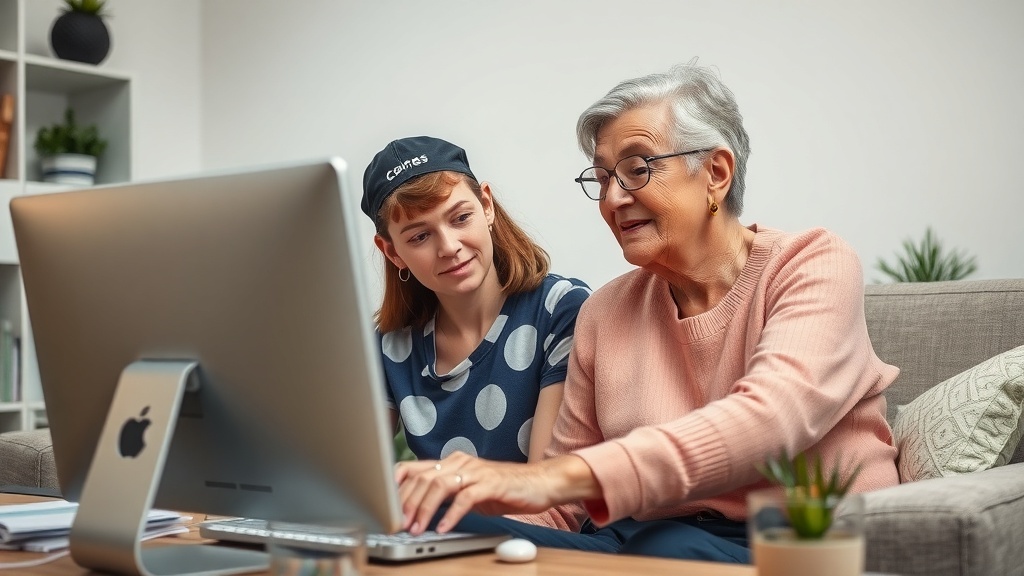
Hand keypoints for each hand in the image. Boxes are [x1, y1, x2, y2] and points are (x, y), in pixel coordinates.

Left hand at [395, 452, 596, 533]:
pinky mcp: (491, 484)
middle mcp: (459, 463)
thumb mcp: (467, 490)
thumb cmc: (503, 488)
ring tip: (417, 529)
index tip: (383, 505)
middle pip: (422, 478)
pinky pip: (465, 498)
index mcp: (450, 463)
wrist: (539, 483)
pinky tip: (443, 528)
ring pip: (440, 486)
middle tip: (398, 525)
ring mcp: (475, 472)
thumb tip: (416, 509)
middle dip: (406, 503)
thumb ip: (444, 494)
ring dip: (424, 509)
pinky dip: (451, 515)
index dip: (394, 485)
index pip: (412, 467)